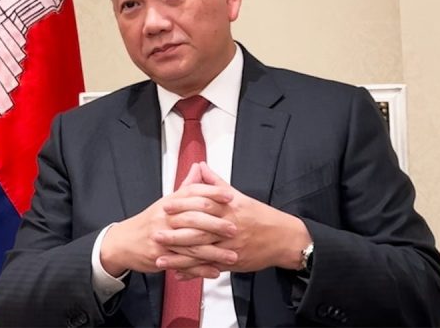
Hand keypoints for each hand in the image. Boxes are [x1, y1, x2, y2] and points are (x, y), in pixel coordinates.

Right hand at [99, 164, 236, 277]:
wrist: (124, 241)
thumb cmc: (150, 222)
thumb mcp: (167, 201)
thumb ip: (187, 186)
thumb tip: (200, 167)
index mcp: (170, 203)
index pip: (193, 193)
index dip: (212, 193)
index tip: (230, 196)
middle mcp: (166, 218)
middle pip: (194, 218)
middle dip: (216, 224)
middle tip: (234, 228)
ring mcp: (163, 238)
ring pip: (192, 244)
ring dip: (214, 252)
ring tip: (232, 255)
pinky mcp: (160, 257)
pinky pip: (184, 263)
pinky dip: (200, 269)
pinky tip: (214, 271)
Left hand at [155, 162, 311, 277]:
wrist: (283, 238)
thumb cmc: (260, 216)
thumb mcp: (239, 196)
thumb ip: (216, 183)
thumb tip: (200, 166)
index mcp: (229, 209)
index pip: (203, 206)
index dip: (183, 206)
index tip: (166, 206)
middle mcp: (229, 228)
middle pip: (199, 231)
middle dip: (176, 235)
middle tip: (156, 234)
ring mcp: (230, 247)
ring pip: (202, 253)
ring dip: (179, 258)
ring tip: (160, 259)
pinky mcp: (232, 263)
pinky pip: (209, 268)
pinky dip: (193, 272)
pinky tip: (178, 274)